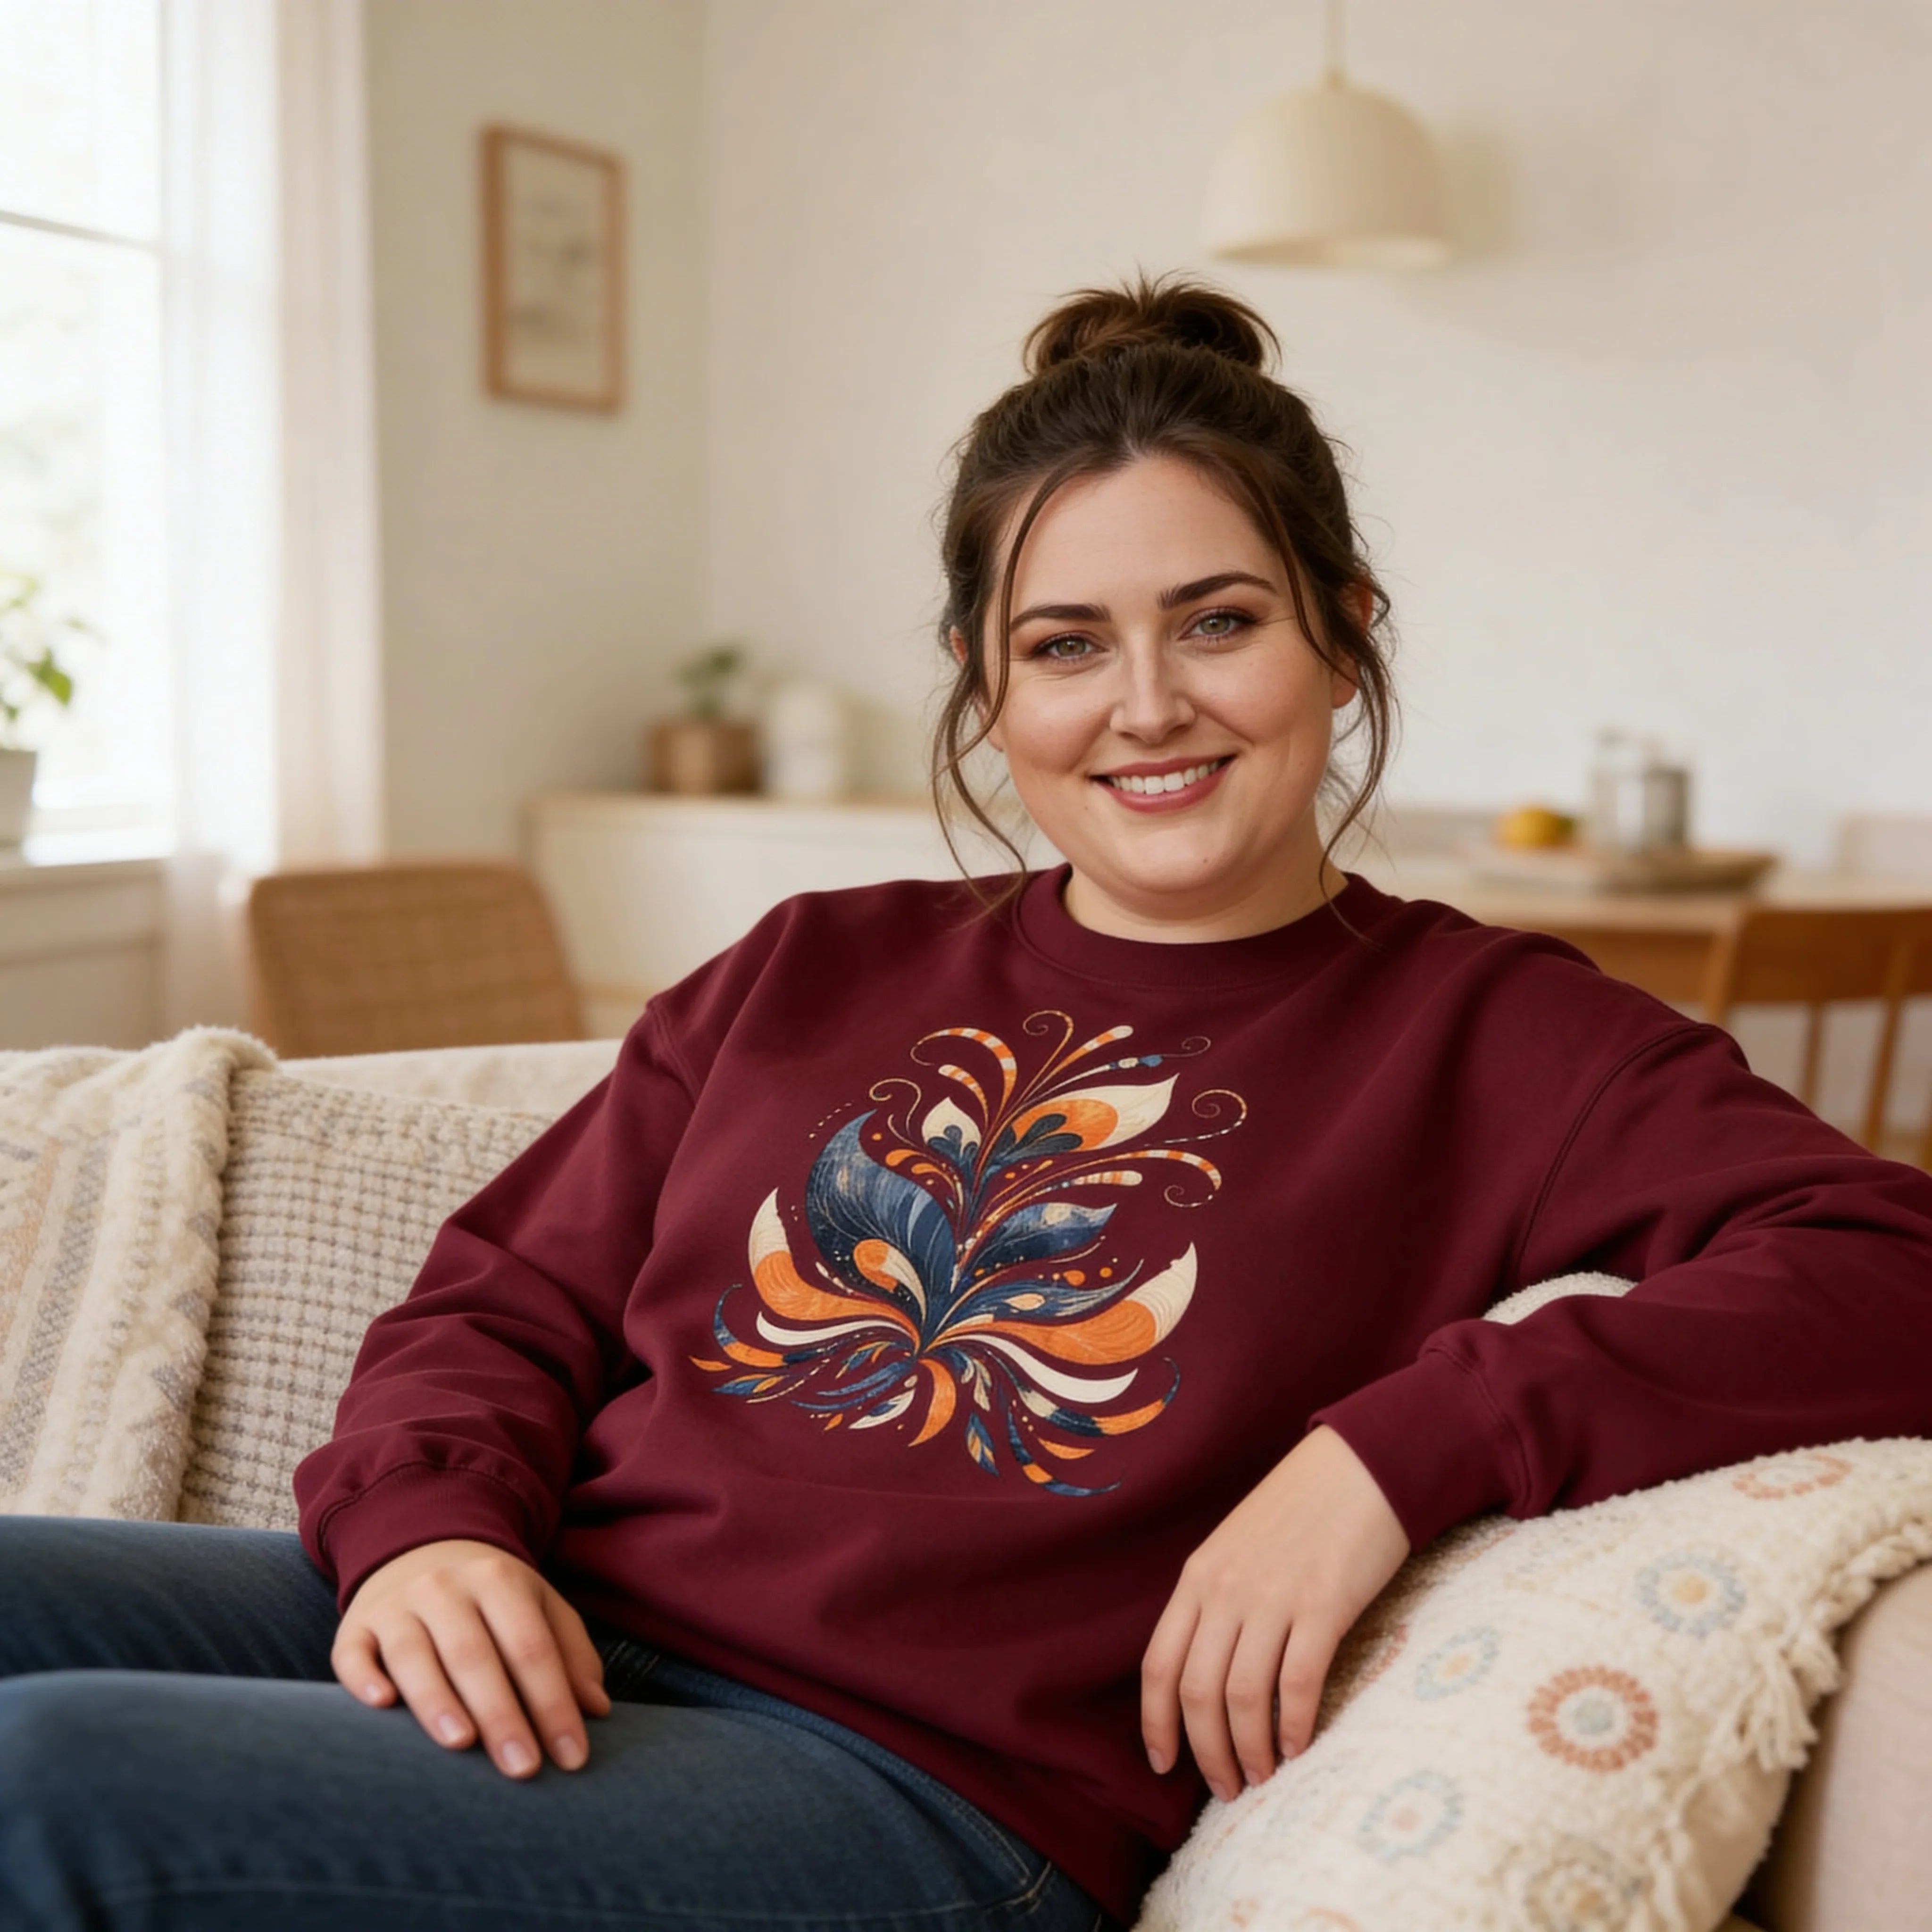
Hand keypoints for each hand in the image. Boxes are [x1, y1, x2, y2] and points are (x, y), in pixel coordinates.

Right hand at [334, 1538, 611, 1777]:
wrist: (420, 1551)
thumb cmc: (492, 1600)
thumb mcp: (540, 1607)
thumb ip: (571, 1654)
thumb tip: (596, 1710)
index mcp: (499, 1580)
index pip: (531, 1647)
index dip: (554, 1704)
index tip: (572, 1758)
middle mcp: (446, 1588)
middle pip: (475, 1654)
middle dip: (502, 1714)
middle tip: (524, 1768)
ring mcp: (396, 1605)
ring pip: (414, 1654)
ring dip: (436, 1699)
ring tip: (461, 1744)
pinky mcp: (355, 1626)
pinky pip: (354, 1653)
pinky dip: (364, 1678)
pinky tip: (380, 1704)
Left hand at [1141, 1425, 1408, 1801]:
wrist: (1360, 1464)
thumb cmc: (1300, 1510)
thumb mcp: (1237, 1548)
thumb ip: (1218, 1601)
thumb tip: (1209, 1674)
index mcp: (1198, 1576)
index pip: (1159, 1665)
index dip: (1156, 1723)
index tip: (1164, 1766)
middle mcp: (1226, 1590)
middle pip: (1198, 1692)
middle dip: (1206, 1752)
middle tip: (1226, 1788)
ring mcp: (1273, 1597)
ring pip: (1243, 1697)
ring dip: (1249, 1750)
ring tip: (1262, 1776)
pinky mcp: (1322, 1605)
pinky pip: (1298, 1682)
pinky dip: (1295, 1724)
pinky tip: (1299, 1747)